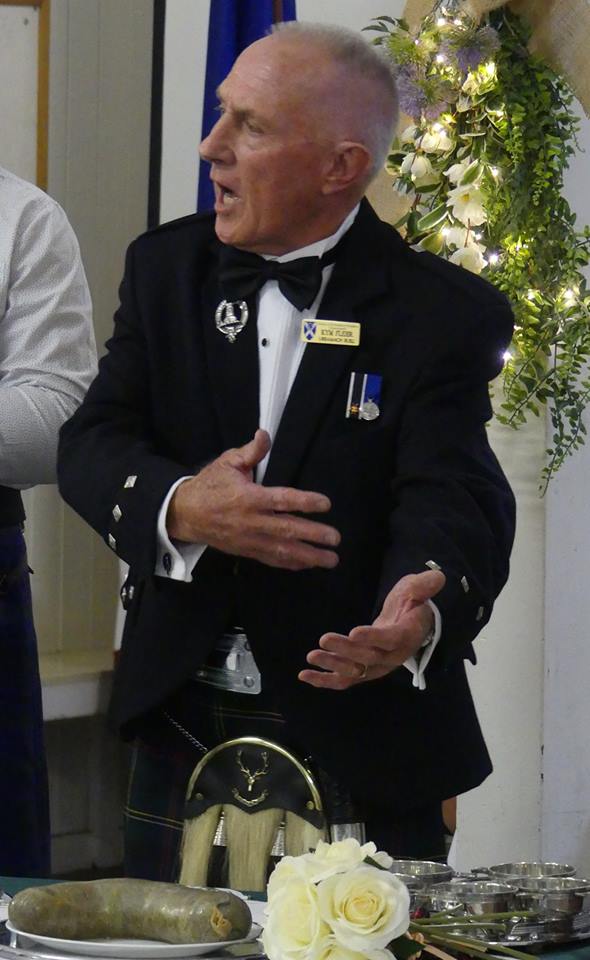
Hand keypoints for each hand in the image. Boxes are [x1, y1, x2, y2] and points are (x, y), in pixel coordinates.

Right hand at [166, 429, 339, 570]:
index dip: (305, 502)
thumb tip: (265, 434)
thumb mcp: (227, 462)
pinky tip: (308, 565)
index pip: (282, 500)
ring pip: (282, 550)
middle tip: (335, 538)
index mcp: (249, 497)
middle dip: (313, 535)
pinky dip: (290, 564)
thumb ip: (250, 451)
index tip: (325, 504)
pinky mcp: (246, 551)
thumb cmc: (209, 485)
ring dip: (308, 556)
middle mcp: (251, 521)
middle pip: (287, 530)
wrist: (185, 513)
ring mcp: (249, 539)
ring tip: (330, 559)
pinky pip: (271, 560)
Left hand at [299, 569, 445, 688]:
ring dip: (332, 666)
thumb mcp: (418, 590)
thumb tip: (438, 576)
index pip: (390, 639)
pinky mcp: (363, 671)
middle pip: (368, 657)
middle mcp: (391, 657)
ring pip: (354, 671)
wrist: (410, 626)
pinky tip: (305, 675)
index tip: (354, 632)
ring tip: (311, 656)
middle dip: (346, 650)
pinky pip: (344, 679)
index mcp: (406, 636)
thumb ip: (424, 585)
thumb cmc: (412, 605)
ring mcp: (376, 667)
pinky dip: (325, 680)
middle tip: (324, 639)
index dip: (373, 637)